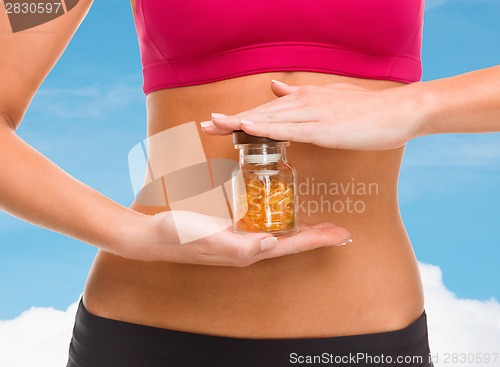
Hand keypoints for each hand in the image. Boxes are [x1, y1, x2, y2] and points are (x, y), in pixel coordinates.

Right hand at [113, 210, 351, 266]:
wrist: (153, 236)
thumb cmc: (179, 236)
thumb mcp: (208, 238)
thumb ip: (240, 245)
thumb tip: (273, 243)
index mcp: (248, 251)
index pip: (291, 245)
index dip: (317, 239)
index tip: (342, 233)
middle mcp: (248, 247)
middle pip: (291, 241)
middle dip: (316, 235)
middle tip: (339, 228)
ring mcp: (240, 238)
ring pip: (279, 233)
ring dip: (301, 229)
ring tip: (320, 224)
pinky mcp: (231, 229)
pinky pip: (262, 223)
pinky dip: (278, 217)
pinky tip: (281, 211)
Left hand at [202, 80, 424, 149]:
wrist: (399, 111)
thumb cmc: (366, 112)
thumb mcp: (329, 99)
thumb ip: (300, 95)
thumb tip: (275, 88)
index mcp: (304, 100)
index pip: (265, 110)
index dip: (239, 117)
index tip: (216, 123)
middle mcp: (304, 104)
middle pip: (260, 113)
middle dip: (230, 121)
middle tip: (203, 127)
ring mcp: (313, 115)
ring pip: (269, 119)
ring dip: (240, 122)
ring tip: (214, 126)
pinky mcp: (324, 129)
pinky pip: (290, 129)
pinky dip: (266, 128)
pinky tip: (247, 127)